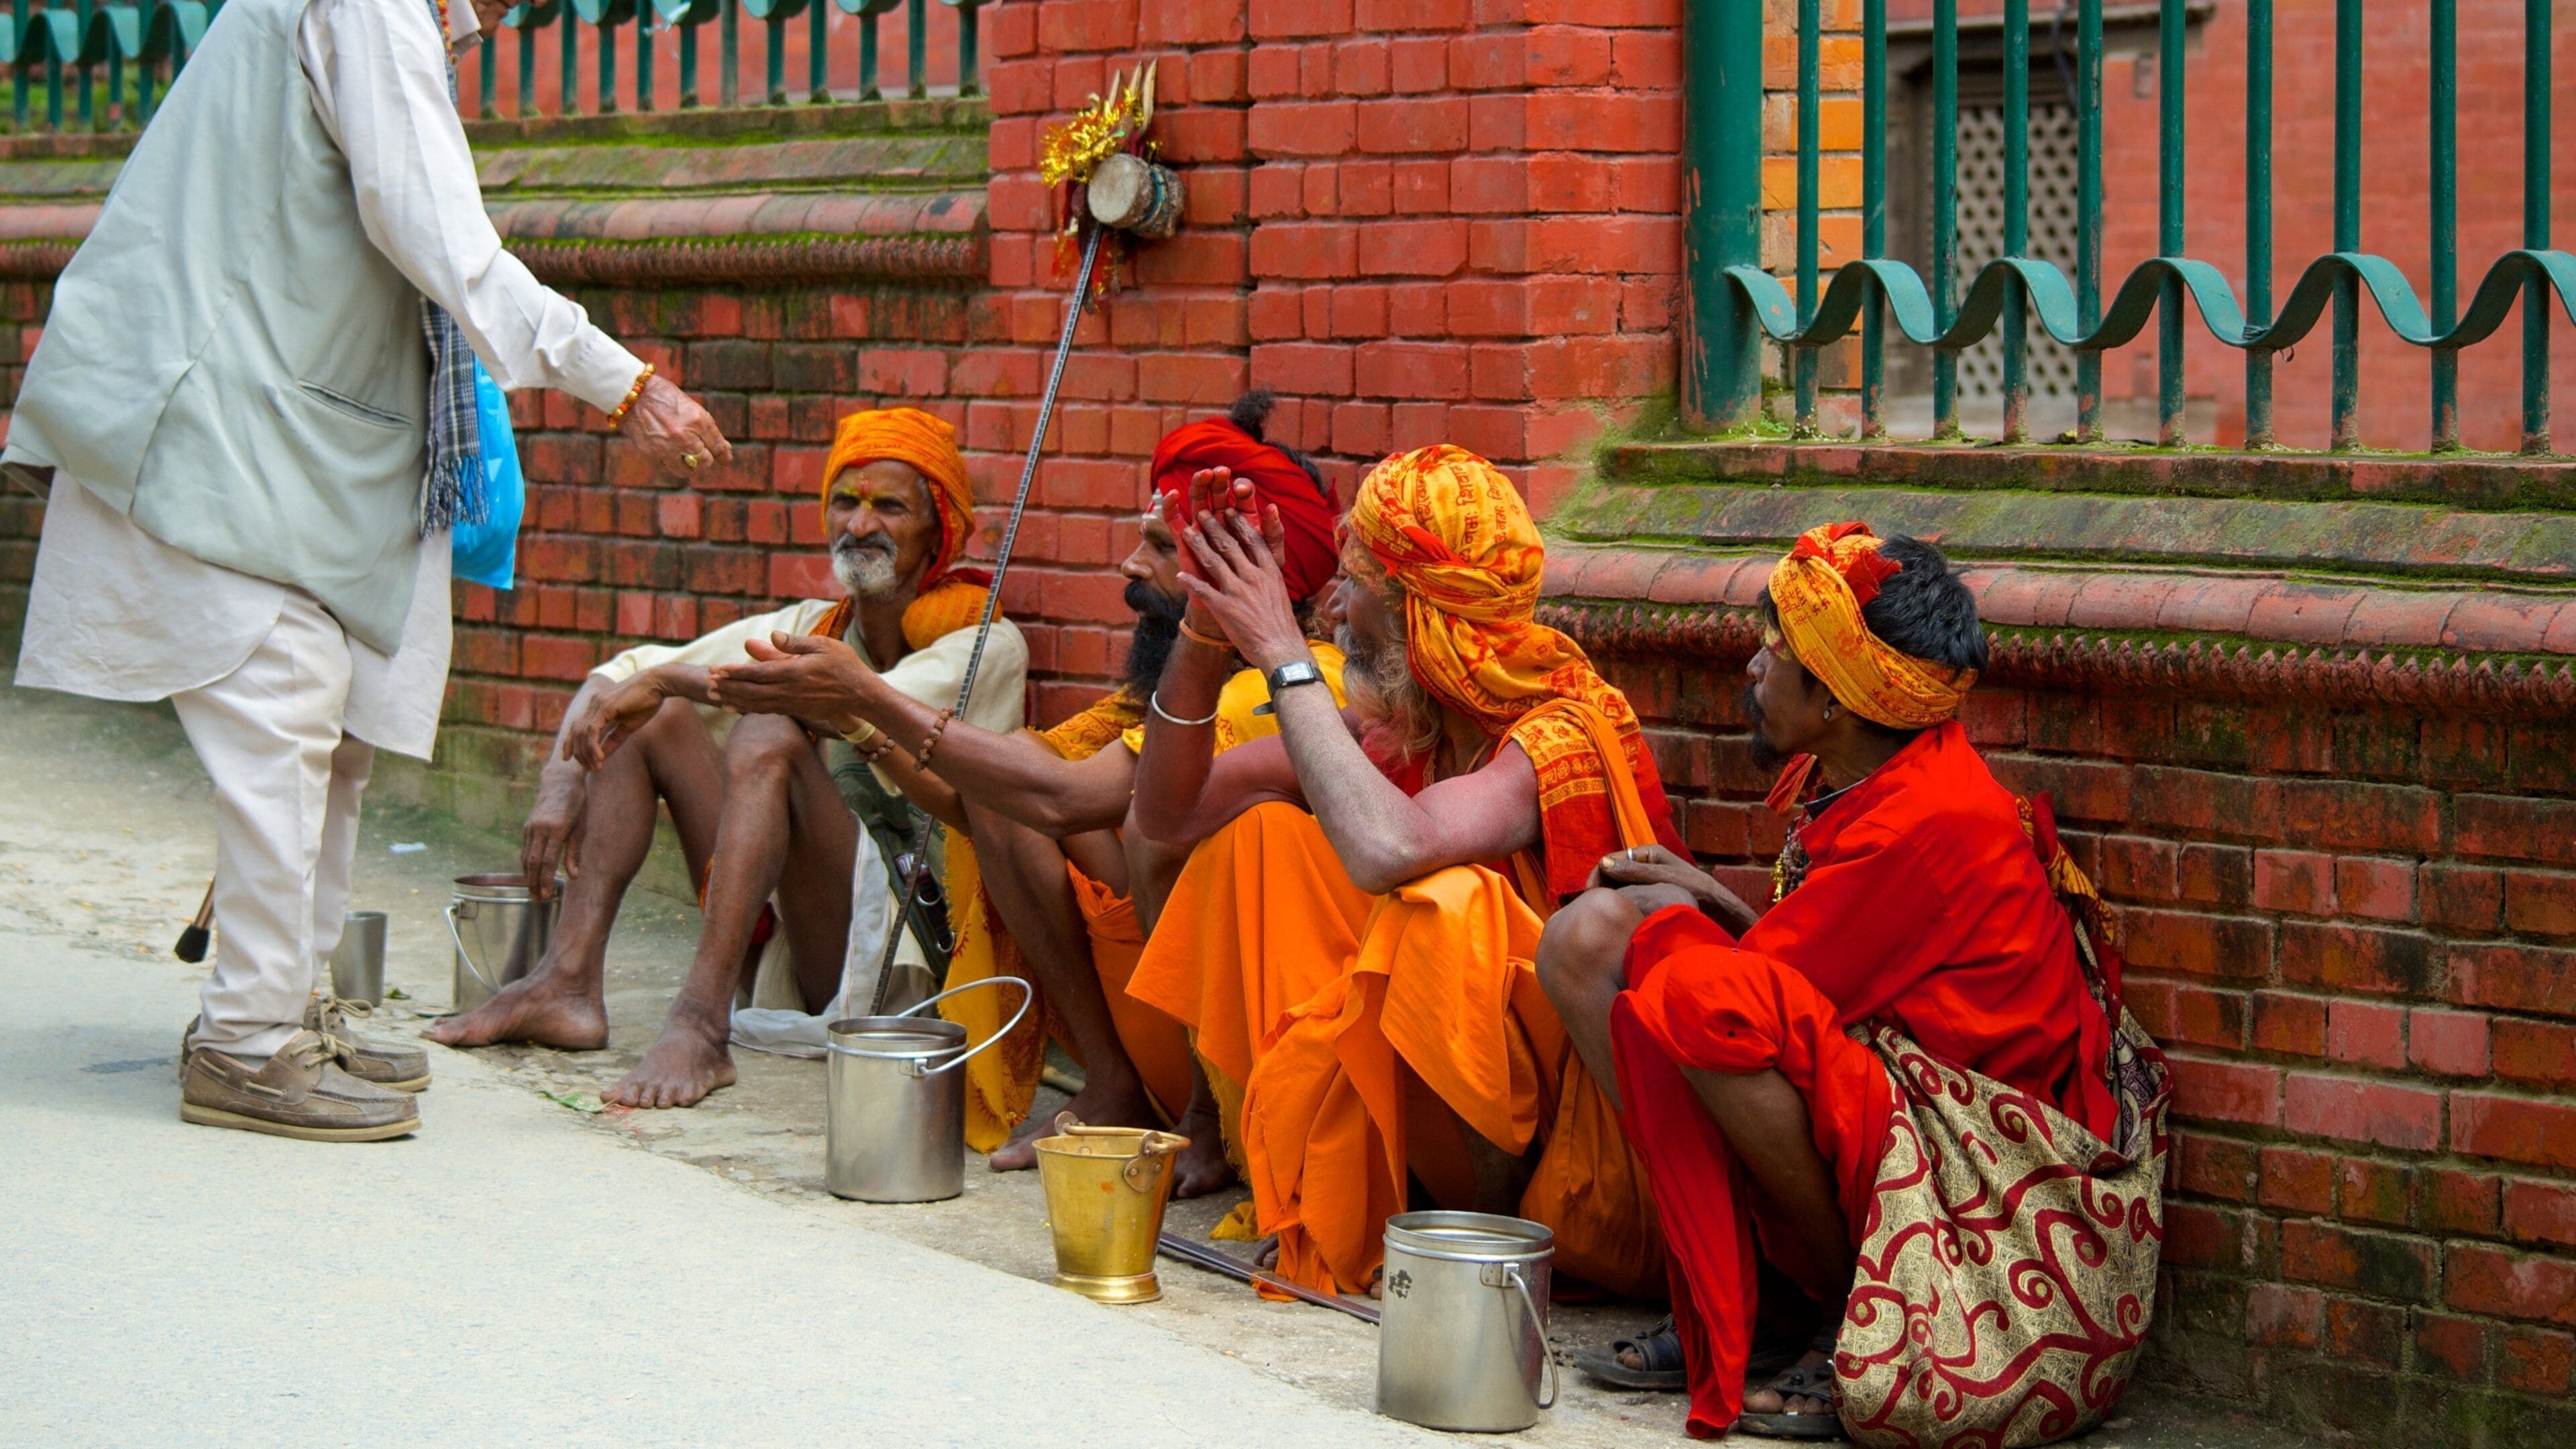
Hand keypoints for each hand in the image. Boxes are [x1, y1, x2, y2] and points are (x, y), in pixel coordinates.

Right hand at [520, 760, 587, 899]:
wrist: (560, 781)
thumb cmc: (577, 804)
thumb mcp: (582, 827)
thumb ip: (574, 852)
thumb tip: (573, 876)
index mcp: (556, 829)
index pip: (547, 861)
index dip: (545, 880)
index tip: (546, 895)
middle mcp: (539, 828)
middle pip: (532, 862)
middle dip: (533, 883)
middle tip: (537, 900)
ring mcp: (530, 827)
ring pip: (525, 857)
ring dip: (528, 876)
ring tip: (533, 892)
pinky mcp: (527, 826)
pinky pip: (525, 849)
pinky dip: (526, 865)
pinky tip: (531, 875)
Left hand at [571, 674, 670, 769]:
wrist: (657, 684)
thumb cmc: (645, 702)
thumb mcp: (627, 726)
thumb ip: (613, 740)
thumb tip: (601, 756)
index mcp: (597, 707)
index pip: (577, 727)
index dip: (570, 743)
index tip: (570, 758)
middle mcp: (594, 704)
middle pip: (576, 731)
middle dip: (578, 752)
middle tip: (588, 768)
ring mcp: (598, 704)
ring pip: (583, 733)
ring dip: (586, 752)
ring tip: (596, 766)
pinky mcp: (605, 707)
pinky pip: (593, 730)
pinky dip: (593, 745)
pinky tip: (599, 758)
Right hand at [619, 372, 731, 478]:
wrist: (633, 396)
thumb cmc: (665, 399)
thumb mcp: (692, 408)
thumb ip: (708, 430)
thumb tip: (725, 452)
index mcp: (697, 420)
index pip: (718, 446)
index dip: (724, 455)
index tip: (725, 459)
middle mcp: (683, 436)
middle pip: (705, 462)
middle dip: (705, 460)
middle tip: (701, 454)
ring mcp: (666, 447)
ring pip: (687, 471)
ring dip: (689, 466)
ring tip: (684, 455)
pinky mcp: (651, 455)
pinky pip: (668, 469)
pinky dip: (670, 464)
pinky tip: (667, 452)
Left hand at [706, 632, 875, 725]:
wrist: (862, 696)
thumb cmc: (845, 666)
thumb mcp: (823, 646)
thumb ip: (795, 643)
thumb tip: (772, 635)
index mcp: (793, 672)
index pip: (756, 673)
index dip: (734, 672)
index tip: (717, 669)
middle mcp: (788, 691)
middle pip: (750, 691)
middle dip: (727, 686)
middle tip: (709, 682)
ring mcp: (791, 703)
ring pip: (755, 703)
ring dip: (733, 699)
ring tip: (715, 696)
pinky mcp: (795, 710)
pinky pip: (765, 710)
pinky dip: (747, 708)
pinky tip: (736, 707)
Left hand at [1175, 467, 1304, 671]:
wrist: (1281, 648)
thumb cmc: (1282, 623)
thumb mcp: (1280, 591)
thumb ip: (1268, 574)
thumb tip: (1260, 562)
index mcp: (1269, 571)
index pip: (1253, 541)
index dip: (1239, 524)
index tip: (1229, 512)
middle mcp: (1253, 577)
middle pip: (1230, 545)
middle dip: (1213, 527)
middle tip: (1202, 514)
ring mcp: (1238, 591)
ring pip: (1213, 561)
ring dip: (1197, 545)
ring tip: (1186, 532)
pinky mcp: (1225, 608)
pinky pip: (1203, 590)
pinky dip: (1190, 581)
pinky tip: (1180, 573)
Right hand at [1589, 843, 1760, 934]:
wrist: (1719, 910)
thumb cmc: (1696, 890)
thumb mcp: (1665, 879)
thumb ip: (1635, 872)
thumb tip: (1603, 863)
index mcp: (1647, 853)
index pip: (1609, 860)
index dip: (1597, 876)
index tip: (1588, 896)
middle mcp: (1644, 864)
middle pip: (1611, 874)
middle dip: (1600, 889)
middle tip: (1591, 909)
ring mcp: (1646, 881)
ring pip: (1618, 888)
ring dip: (1609, 899)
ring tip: (1602, 915)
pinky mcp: (1649, 896)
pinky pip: (1628, 899)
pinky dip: (1620, 907)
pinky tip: (1617, 919)